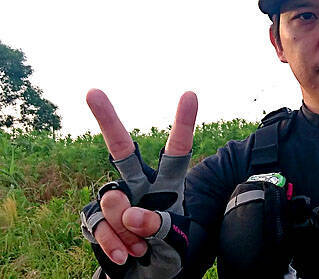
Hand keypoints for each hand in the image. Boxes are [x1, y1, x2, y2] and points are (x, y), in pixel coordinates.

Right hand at [86, 88, 196, 264]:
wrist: (148, 276)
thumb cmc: (171, 251)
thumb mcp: (179, 241)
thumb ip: (160, 224)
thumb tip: (130, 212)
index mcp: (168, 184)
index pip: (178, 151)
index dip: (184, 123)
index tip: (190, 94)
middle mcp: (139, 186)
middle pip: (121, 150)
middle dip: (107, 120)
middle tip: (93, 91)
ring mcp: (115, 202)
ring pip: (112, 200)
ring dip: (127, 229)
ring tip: (142, 247)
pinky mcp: (94, 219)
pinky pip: (97, 224)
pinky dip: (112, 242)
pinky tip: (124, 254)